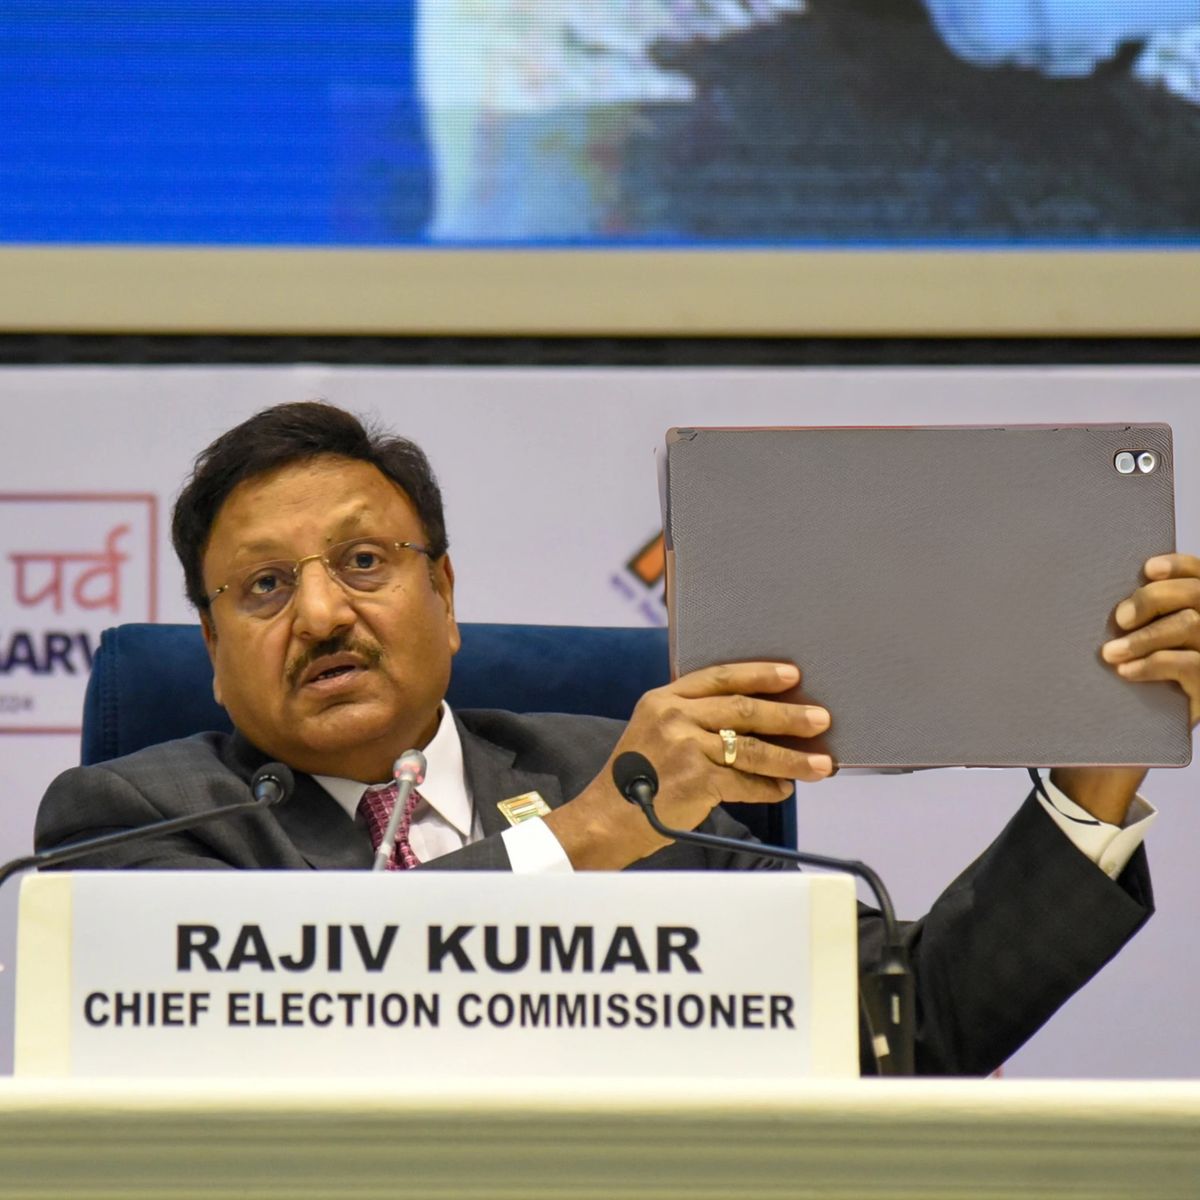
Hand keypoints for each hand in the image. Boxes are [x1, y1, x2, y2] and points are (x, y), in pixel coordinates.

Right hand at [546, 661, 831, 868]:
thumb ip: (692, 718)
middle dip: (788, 715)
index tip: (792, 675)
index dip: (759, 675)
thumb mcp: (654, 731)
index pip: (720, 677)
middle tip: (820, 718)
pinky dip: (768, 788)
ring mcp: (684, 747)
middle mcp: (674, 716)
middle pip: (743, 709)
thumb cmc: (636, 779)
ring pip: (752, 748)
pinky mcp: (695, 779)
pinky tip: (784, 789)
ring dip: (792, 757)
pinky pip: (744, 782)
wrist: (606, 818)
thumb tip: (754, 721)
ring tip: (822, 763)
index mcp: (664, 698)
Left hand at [1051, 553, 1199, 823]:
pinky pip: (1190, 666)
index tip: (1146, 568)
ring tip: (1110, 652)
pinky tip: (1126, 670)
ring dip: (1146, 636)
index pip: (1197, 573)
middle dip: (1153, 599)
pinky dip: (1155, 663)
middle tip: (1117, 619)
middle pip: (1196, 595)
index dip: (1178, 565)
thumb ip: (1119, 620)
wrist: (1114, 745)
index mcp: (1192, 609)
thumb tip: (1072, 583)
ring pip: (1192, 626)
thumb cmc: (1108, 683)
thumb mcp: (1116, 645)